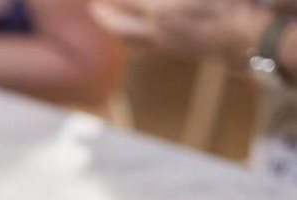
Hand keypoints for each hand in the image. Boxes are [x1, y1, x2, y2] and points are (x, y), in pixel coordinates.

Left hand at [91, 0, 271, 66]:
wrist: (248, 38)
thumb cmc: (227, 5)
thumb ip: (162, 2)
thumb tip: (151, 6)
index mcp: (160, 10)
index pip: (124, 2)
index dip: (111, 1)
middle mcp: (157, 31)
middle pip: (118, 28)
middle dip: (103, 16)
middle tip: (94, 7)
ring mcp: (166, 45)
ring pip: (129, 42)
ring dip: (116, 32)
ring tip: (107, 22)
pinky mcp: (177, 52)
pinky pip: (146, 49)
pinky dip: (133, 42)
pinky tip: (132, 39)